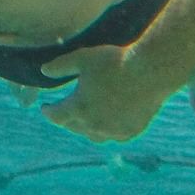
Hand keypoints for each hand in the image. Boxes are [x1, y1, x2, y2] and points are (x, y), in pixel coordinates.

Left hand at [40, 44, 170, 142]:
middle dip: (65, 119)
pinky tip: (107, 123)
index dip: (48, 112)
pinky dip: (106, 131)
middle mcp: (95, 125)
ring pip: (93, 136)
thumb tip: (43, 71)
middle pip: (74, 127)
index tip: (45, 108)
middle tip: (63, 112)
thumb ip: (60, 66)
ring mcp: (114, 131)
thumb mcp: (82, 58)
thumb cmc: (114, 62)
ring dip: (85, 128)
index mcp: (79, 108)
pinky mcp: (131, 131)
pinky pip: (113, 136)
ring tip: (83, 120)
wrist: (150, 72)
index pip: (57, 116)